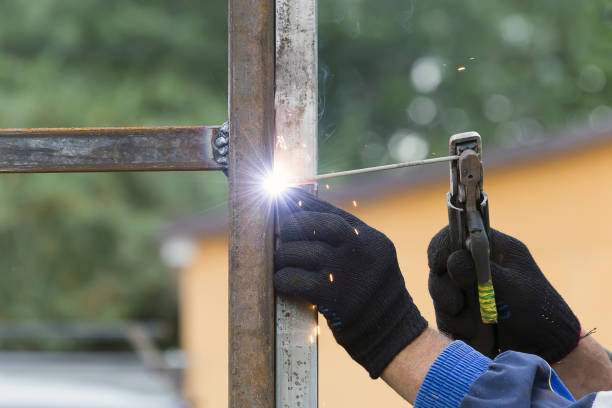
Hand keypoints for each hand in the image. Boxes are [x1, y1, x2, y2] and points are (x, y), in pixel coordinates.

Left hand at [275, 189, 426, 377]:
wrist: (390, 331)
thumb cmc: (370, 290)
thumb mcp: (368, 256)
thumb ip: (343, 234)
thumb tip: (300, 206)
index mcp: (369, 237)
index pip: (329, 211)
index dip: (302, 204)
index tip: (283, 198)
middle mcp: (359, 249)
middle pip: (311, 224)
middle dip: (289, 227)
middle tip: (282, 235)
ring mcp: (345, 272)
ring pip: (297, 251)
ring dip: (281, 256)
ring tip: (281, 261)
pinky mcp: (332, 297)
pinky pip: (294, 279)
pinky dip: (282, 279)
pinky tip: (282, 281)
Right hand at [427, 226, 580, 362]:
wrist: (547, 349)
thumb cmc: (538, 312)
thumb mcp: (512, 289)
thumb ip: (481, 273)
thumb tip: (452, 259)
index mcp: (491, 249)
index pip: (454, 236)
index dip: (441, 248)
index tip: (437, 266)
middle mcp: (475, 266)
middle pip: (440, 268)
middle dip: (444, 290)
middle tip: (455, 306)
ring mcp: (466, 290)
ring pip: (440, 295)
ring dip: (453, 315)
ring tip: (476, 329)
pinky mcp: (461, 313)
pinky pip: (444, 317)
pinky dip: (456, 328)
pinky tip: (475, 337)